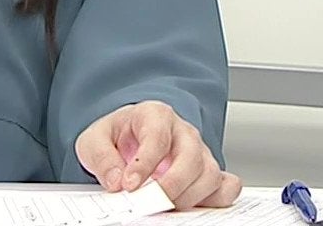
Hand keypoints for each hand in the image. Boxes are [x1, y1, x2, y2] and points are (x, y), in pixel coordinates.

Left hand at [74, 101, 241, 209]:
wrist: (129, 138)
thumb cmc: (117, 137)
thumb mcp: (95, 140)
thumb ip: (101, 157)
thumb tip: (116, 180)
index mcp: (154, 114)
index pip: (156, 137)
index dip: (144, 164)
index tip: (129, 185)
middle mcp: (182, 131)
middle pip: (190, 157)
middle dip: (171, 185)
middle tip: (151, 203)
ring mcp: (200, 152)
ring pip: (210, 174)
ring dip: (189, 196)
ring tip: (165, 206)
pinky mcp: (210, 173)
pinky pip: (227, 186)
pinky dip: (217, 200)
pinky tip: (194, 205)